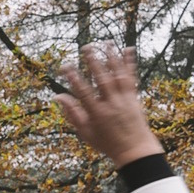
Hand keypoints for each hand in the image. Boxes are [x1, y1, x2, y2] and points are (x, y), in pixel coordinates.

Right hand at [56, 43, 163, 167]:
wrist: (134, 150)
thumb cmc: (107, 143)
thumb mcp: (85, 132)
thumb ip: (72, 113)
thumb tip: (58, 97)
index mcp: (96, 113)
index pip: (82, 92)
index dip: (73, 78)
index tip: (65, 66)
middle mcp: (111, 104)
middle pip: (101, 79)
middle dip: (93, 61)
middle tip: (86, 47)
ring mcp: (124, 99)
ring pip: (118, 74)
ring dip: (112, 57)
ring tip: (107, 42)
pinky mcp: (134, 97)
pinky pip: (131, 77)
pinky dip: (129, 63)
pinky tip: (128, 50)